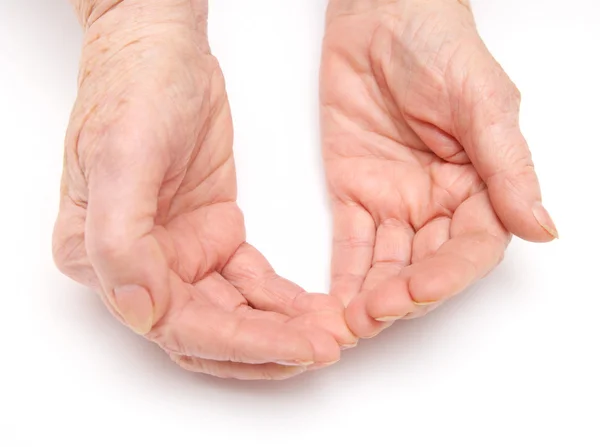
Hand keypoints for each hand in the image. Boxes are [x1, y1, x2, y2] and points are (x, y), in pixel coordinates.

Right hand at [53, 1, 354, 379]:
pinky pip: (252, 285)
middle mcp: (142, 267)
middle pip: (211, 332)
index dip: (244, 344)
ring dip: (283, 328)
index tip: (304, 347)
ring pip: (236, 314)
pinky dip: (283, 302)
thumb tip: (140, 310)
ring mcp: (180, 255)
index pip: (178, 326)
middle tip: (329, 344)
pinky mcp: (213, 237)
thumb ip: (121, 239)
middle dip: (271, 345)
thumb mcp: (120, 154)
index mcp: (104, 257)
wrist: (161, 49)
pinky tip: (316, 307)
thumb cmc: (134, 88)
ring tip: (333, 329)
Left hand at [321, 0, 557, 336]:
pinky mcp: (355, 193)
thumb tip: (542, 227)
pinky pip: (351, 241)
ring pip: (387, 262)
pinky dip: (344, 273)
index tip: (418, 291)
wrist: (379, 16)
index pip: (471, 246)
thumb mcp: (482, 102)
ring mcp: (395, 200)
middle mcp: (439, 201)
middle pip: (426, 264)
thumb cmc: (439, 45)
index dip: (448, 275)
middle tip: (372, 317)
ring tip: (348, 322)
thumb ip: (507, 166)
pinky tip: (334, 301)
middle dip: (402, 295)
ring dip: (369, 295)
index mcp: (480, 185)